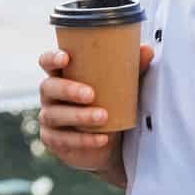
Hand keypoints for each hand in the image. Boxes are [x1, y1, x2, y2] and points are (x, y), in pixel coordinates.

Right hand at [36, 45, 152, 172]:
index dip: (52, 58)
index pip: (47, 61)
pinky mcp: (53, 140)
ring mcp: (49, 118)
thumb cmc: (112, 104)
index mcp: (63, 74)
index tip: (66, 58)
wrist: (113, 143)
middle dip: (68, 90)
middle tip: (91, 94)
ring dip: (79, 116)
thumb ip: (133, 67)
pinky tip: (102, 138)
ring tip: (103, 117)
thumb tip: (147, 51)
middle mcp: (50, 94)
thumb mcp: (123, 86)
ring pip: (55, 115)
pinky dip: (83, 139)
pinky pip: (64, 140)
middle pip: (49, 87)